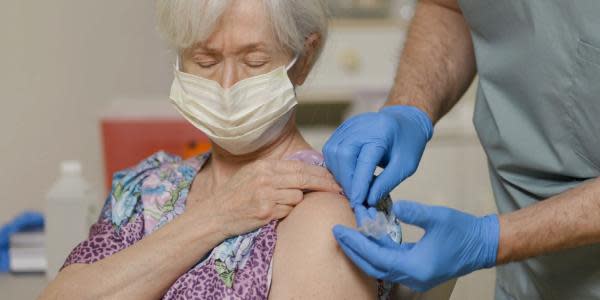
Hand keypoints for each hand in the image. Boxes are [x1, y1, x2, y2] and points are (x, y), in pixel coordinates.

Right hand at [193, 160, 341, 237]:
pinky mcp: (265, 211)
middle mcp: (266, 178)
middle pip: (304, 179)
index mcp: (265, 166)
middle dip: (325, 184)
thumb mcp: (254, 174)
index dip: (320, 172)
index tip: (334, 177)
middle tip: (339, 188)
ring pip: (297, 197)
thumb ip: (276, 171)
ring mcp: (266, 195)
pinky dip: (286, 212)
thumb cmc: (236, 194)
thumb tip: (306, 170)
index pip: (300, 166)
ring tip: (280, 204)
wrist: (216, 214)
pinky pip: (288, 210)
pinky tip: (273, 212)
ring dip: (296, 202)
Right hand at [323, 105, 432, 206]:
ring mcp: (349, 125)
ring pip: (332, 152)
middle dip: (346, 180)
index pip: (364, 161)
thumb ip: (386, 183)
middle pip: (343, 155)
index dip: (359, 184)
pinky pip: (331, 149)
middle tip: (354, 196)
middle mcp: (362, 125)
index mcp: (381, 132)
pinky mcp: (342, 129)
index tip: (358, 202)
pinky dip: (335, 165)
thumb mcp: (405, 166)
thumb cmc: (408, 144)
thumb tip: (368, 201)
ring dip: (338, 173)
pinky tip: (347, 175)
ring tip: (351, 186)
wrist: (405, 121)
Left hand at [332, 201, 498, 291]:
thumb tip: (396, 206)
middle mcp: (412, 277)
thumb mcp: (438, 217)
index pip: (377, 257)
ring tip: (350, 230)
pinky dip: (376, 250)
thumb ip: (416, 212)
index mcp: (416, 267)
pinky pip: (389, 263)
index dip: (356, 243)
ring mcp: (414, 276)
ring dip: (364, 249)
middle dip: (353, 249)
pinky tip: (369, 235)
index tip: (340, 230)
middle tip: (337, 232)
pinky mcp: (416, 271)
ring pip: (379, 266)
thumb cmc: (463, 231)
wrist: (483, 245)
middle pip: (372, 266)